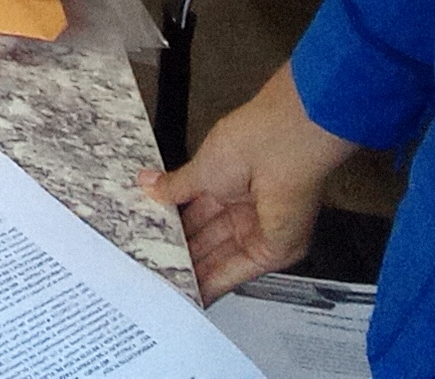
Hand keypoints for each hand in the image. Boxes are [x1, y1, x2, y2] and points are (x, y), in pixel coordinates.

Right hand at [137, 63, 358, 299]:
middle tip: (155, 270)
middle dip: (182, 254)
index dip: (175, 228)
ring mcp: (259, 229)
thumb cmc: (252, 141)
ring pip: (220, 259)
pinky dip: (213, 284)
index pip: (197, 213)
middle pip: (208, 239)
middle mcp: (246, 206)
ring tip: (165, 287)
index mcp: (229, 180)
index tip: (152, 242)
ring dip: (194, 273)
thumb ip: (175, 187)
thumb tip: (149, 185)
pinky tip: (191, 294)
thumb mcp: (201, 168)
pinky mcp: (271, 250)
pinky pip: (237, 272)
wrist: (285, 147)